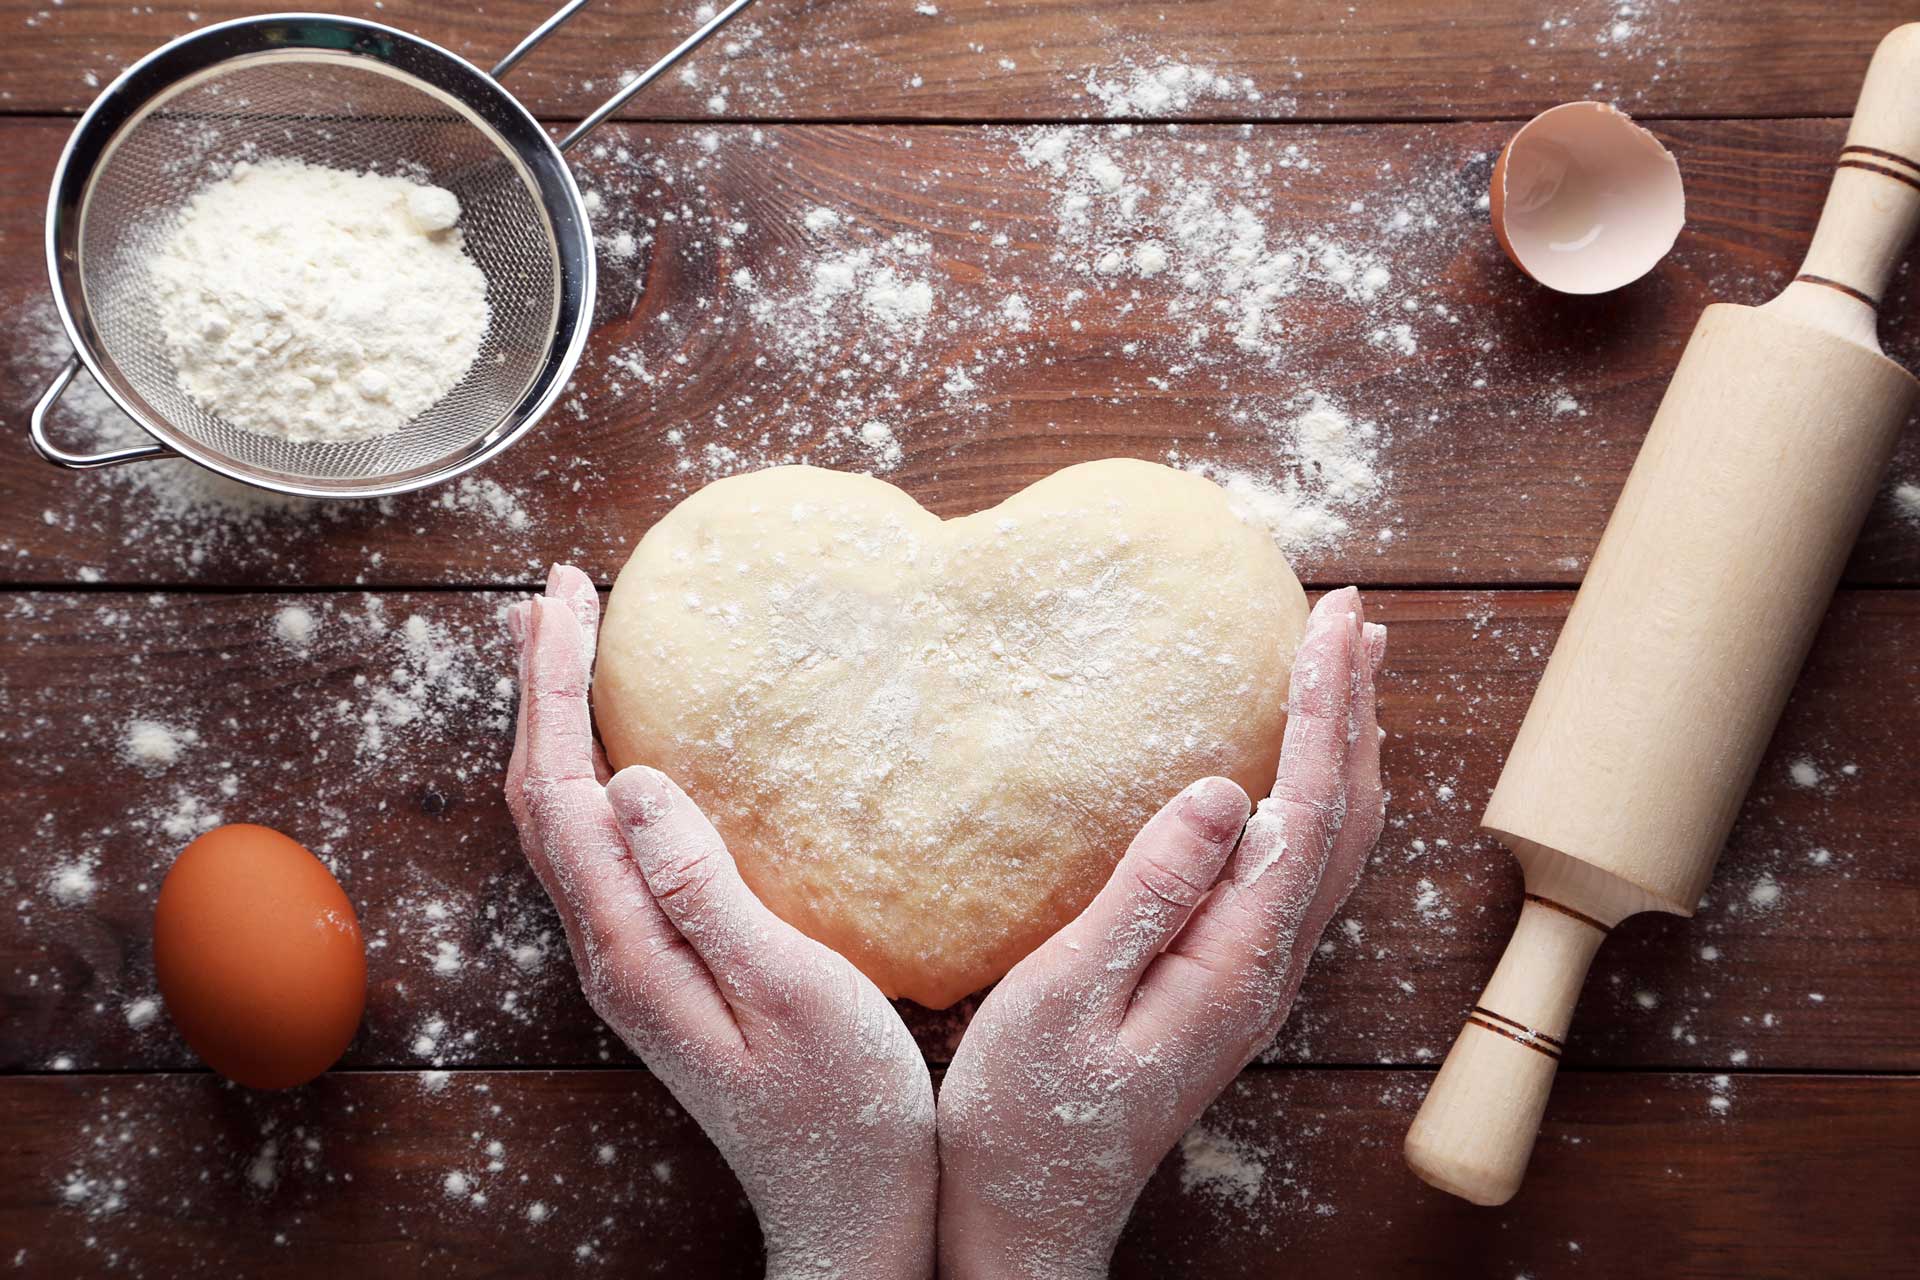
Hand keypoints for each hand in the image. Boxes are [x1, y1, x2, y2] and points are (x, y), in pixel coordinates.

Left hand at [506, 565, 936, 1279]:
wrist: (850, 1209)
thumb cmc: (842, 1108)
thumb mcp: (788, 990)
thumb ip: (703, 888)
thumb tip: (633, 780)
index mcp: (631, 948)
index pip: (562, 791)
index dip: (553, 686)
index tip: (566, 597)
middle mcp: (611, 951)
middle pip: (543, 798)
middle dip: (540, 688)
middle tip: (557, 595)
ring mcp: (630, 964)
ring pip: (564, 823)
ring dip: (558, 728)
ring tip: (566, 650)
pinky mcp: (660, 969)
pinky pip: (600, 851)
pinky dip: (594, 776)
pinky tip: (623, 754)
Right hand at [936, 587, 1385, 1277]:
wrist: (1029, 1213)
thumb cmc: (1029, 1113)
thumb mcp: (1069, 996)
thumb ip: (1151, 893)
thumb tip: (1229, 791)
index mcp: (1237, 959)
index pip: (1306, 806)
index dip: (1324, 703)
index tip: (1335, 619)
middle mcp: (1265, 966)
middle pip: (1341, 817)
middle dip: (1353, 706)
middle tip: (1356, 615)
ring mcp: (1251, 978)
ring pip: (1330, 844)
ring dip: (1345, 750)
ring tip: (1351, 673)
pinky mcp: (1224, 983)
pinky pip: (1296, 871)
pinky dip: (1312, 798)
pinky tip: (1293, 778)